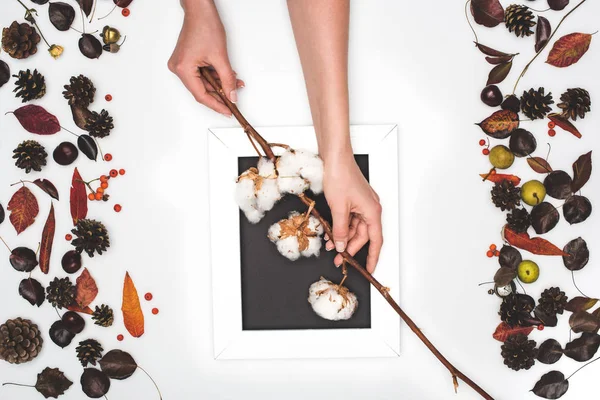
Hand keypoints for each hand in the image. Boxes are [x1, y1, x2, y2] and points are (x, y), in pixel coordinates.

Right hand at [168, 0, 243, 114]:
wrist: (200, 10)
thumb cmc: (205, 26)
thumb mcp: (221, 57)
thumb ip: (227, 80)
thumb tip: (231, 95)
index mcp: (183, 69)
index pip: (201, 95)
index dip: (216, 105)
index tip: (227, 111)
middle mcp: (178, 68)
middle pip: (201, 90)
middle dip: (220, 93)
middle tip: (234, 98)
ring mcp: (181, 64)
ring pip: (203, 82)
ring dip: (219, 84)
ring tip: (234, 83)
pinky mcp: (186, 60)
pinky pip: (200, 74)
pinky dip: (214, 76)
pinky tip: (225, 75)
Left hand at [323, 152, 382, 272]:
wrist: (335, 158)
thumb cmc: (341, 176)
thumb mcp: (339, 209)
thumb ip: (340, 230)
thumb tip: (340, 246)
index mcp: (372, 211)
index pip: (375, 240)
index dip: (372, 257)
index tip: (369, 269)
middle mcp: (370, 208)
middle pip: (362, 236)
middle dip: (349, 248)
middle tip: (338, 259)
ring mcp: (361, 204)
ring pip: (353, 228)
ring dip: (342, 237)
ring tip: (329, 246)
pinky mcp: (353, 200)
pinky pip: (348, 219)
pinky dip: (340, 227)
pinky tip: (330, 233)